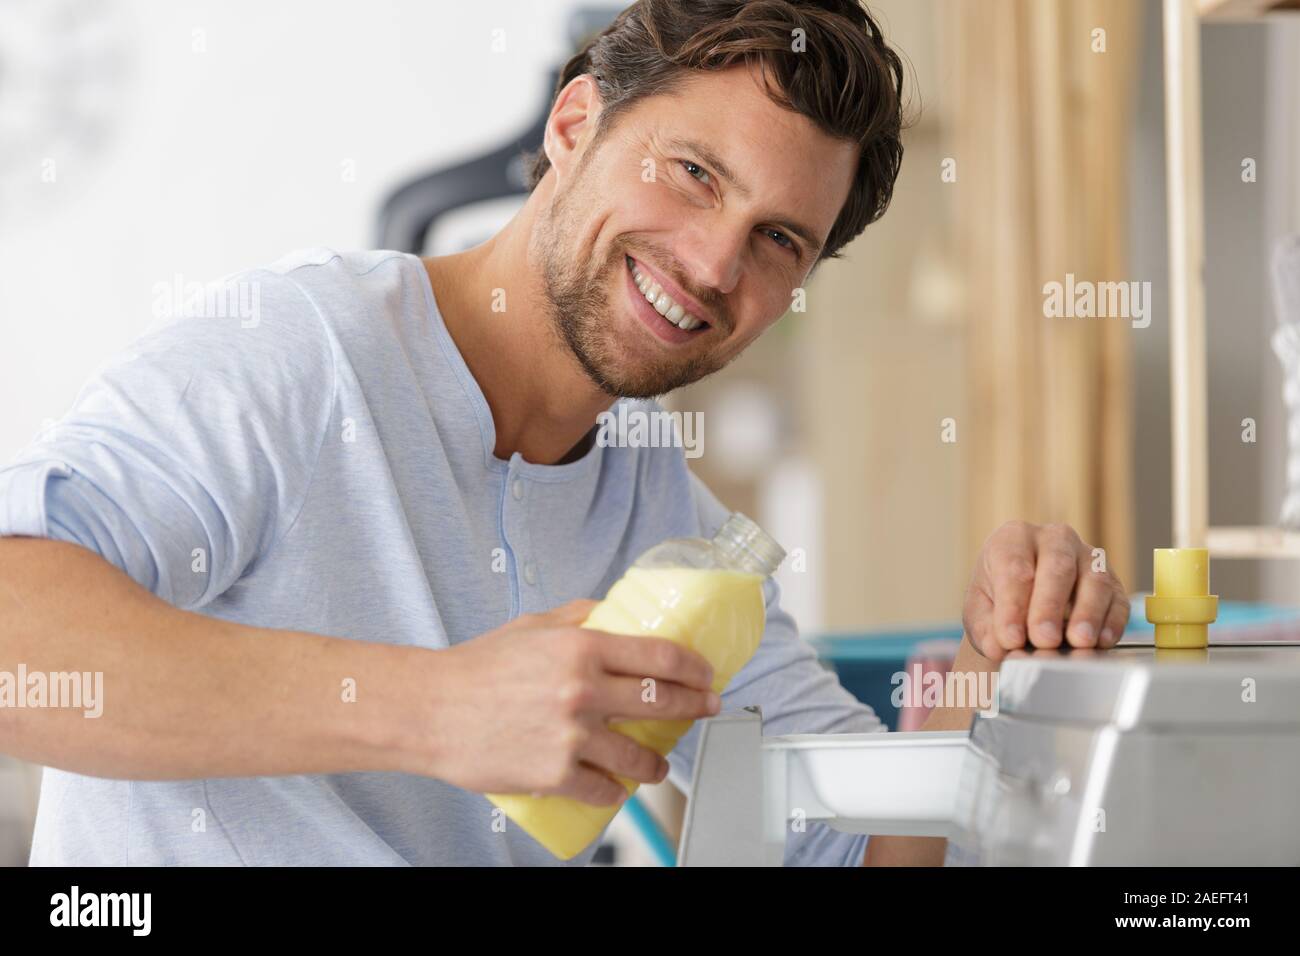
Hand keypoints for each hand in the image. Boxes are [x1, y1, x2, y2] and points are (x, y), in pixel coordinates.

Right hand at [425, 599, 719, 804]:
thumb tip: (613, 613)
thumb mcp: (532, 625)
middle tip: (706, 709)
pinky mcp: (554, 773)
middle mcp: (582, 690)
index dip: (694, 668)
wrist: (430, 710)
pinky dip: (616, 790)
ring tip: (658, 763)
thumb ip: (578, 618)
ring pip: (639, 755)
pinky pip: (603, 788)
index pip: (660, 656)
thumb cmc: (476, 667)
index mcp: (580, 647)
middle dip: (695, 707)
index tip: (706, 675)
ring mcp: (570, 735)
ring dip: (657, 762)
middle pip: (662, 701)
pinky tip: (618, 786)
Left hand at [962, 521, 1129, 660]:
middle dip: (1049, 606)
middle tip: (1044, 639)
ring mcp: (1088, 557)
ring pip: (1094, 580)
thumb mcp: (980, 609)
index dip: (1013, 605)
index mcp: (1014, 538)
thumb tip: (998, 646)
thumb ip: (985, 627)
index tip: (1011, 638)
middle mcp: (1054, 539)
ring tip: (1078, 641)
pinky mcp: (1113, 582)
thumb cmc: (999, 597)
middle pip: (1057, 568)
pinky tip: (1101, 641)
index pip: (1014, 567)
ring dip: (1087, 613)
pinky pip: (1117, 600)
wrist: (1025, 598)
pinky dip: (1111, 622)